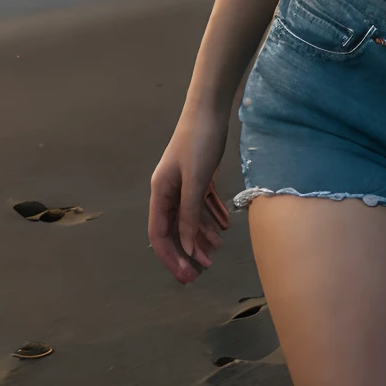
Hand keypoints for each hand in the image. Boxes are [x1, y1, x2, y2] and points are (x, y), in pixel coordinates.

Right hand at [148, 103, 232, 283]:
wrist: (210, 109)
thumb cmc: (199, 142)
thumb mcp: (195, 180)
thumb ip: (189, 213)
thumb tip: (185, 244)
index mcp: (161, 192)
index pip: (160, 234)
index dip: (171, 257)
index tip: (186, 275)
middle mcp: (168, 190)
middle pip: (174, 229)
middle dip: (187, 251)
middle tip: (202, 272)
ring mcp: (183, 182)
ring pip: (190, 217)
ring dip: (202, 235)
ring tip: (217, 250)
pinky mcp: (198, 175)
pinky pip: (202, 203)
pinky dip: (211, 216)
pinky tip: (224, 225)